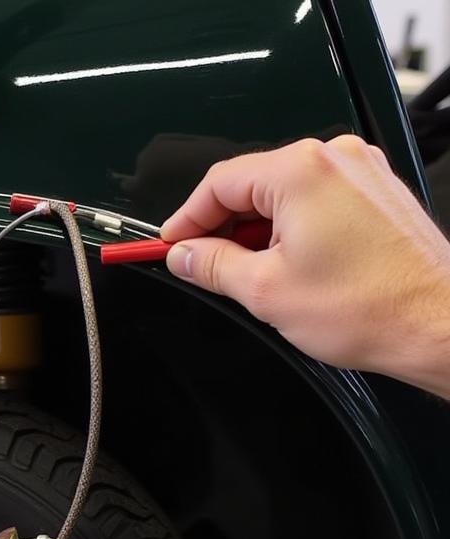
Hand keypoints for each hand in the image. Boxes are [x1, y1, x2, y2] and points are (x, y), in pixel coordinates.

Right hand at [161, 135, 449, 397]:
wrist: (436, 323)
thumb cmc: (368, 307)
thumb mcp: (264, 291)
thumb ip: (213, 266)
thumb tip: (185, 256)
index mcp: (301, 172)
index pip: (219, 183)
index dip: (186, 218)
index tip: (170, 246)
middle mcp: (335, 159)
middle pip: (251, 185)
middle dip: (221, 227)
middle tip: (200, 267)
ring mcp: (361, 173)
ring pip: (283, 195)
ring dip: (257, 232)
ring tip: (251, 276)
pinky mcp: (376, 195)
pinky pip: (315, 202)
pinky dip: (291, 230)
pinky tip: (287, 267)